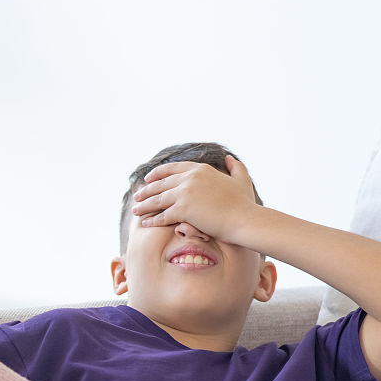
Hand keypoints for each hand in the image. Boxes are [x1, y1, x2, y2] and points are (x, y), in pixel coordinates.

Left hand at [131, 154, 258, 241]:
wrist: (244, 219)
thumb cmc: (244, 203)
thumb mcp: (241, 179)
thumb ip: (235, 167)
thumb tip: (228, 157)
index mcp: (200, 169)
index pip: (172, 168)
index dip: (157, 173)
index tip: (148, 178)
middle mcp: (190, 178)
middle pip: (160, 184)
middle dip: (146, 190)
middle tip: (137, 196)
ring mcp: (185, 193)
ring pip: (157, 199)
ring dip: (144, 205)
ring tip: (136, 210)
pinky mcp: (183, 209)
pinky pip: (162, 215)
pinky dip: (152, 219)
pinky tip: (145, 223)